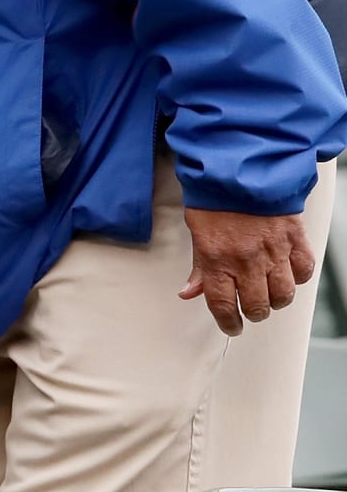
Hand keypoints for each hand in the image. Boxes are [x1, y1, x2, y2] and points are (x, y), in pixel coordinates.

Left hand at [180, 207, 315, 335]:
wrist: (239, 165)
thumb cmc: (214, 194)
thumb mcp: (196, 229)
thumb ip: (198, 266)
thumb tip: (189, 292)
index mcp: (216, 258)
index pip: (223, 306)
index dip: (227, 322)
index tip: (230, 326)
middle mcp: (246, 260)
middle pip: (256, 307)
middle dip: (251, 312)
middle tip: (248, 307)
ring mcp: (273, 251)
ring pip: (282, 295)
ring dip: (274, 299)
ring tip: (267, 292)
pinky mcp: (294, 239)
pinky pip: (302, 271)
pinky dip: (295, 277)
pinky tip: (285, 271)